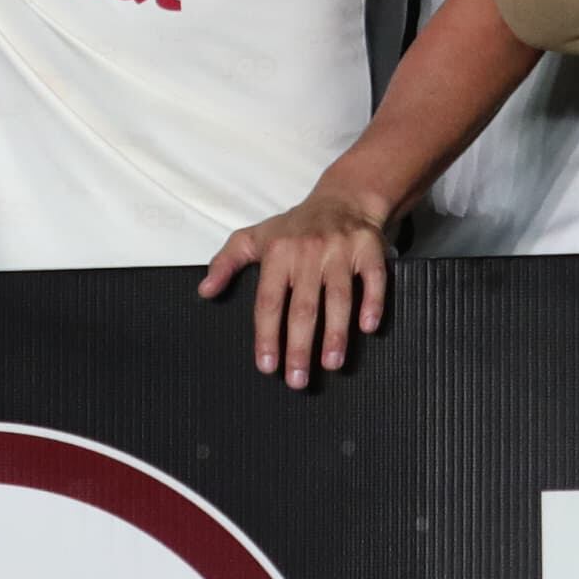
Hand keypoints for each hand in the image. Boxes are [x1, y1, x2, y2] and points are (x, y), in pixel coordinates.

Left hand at [198, 179, 394, 388]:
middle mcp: (308, 251)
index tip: (267, 366)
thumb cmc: (296, 226)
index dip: (267, 335)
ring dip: (336, 333)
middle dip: (300, 346)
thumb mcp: (254, 237)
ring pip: (339, 297)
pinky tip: (368, 328)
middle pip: (303, 306)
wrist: (344, 198)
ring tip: (332, 364)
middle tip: (298, 380)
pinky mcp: (369, 248)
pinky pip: (373, 280)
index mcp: (278, 253)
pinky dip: (372, 303)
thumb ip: (226, 262)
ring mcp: (340, 250)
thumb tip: (205, 290)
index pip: (269, 301)